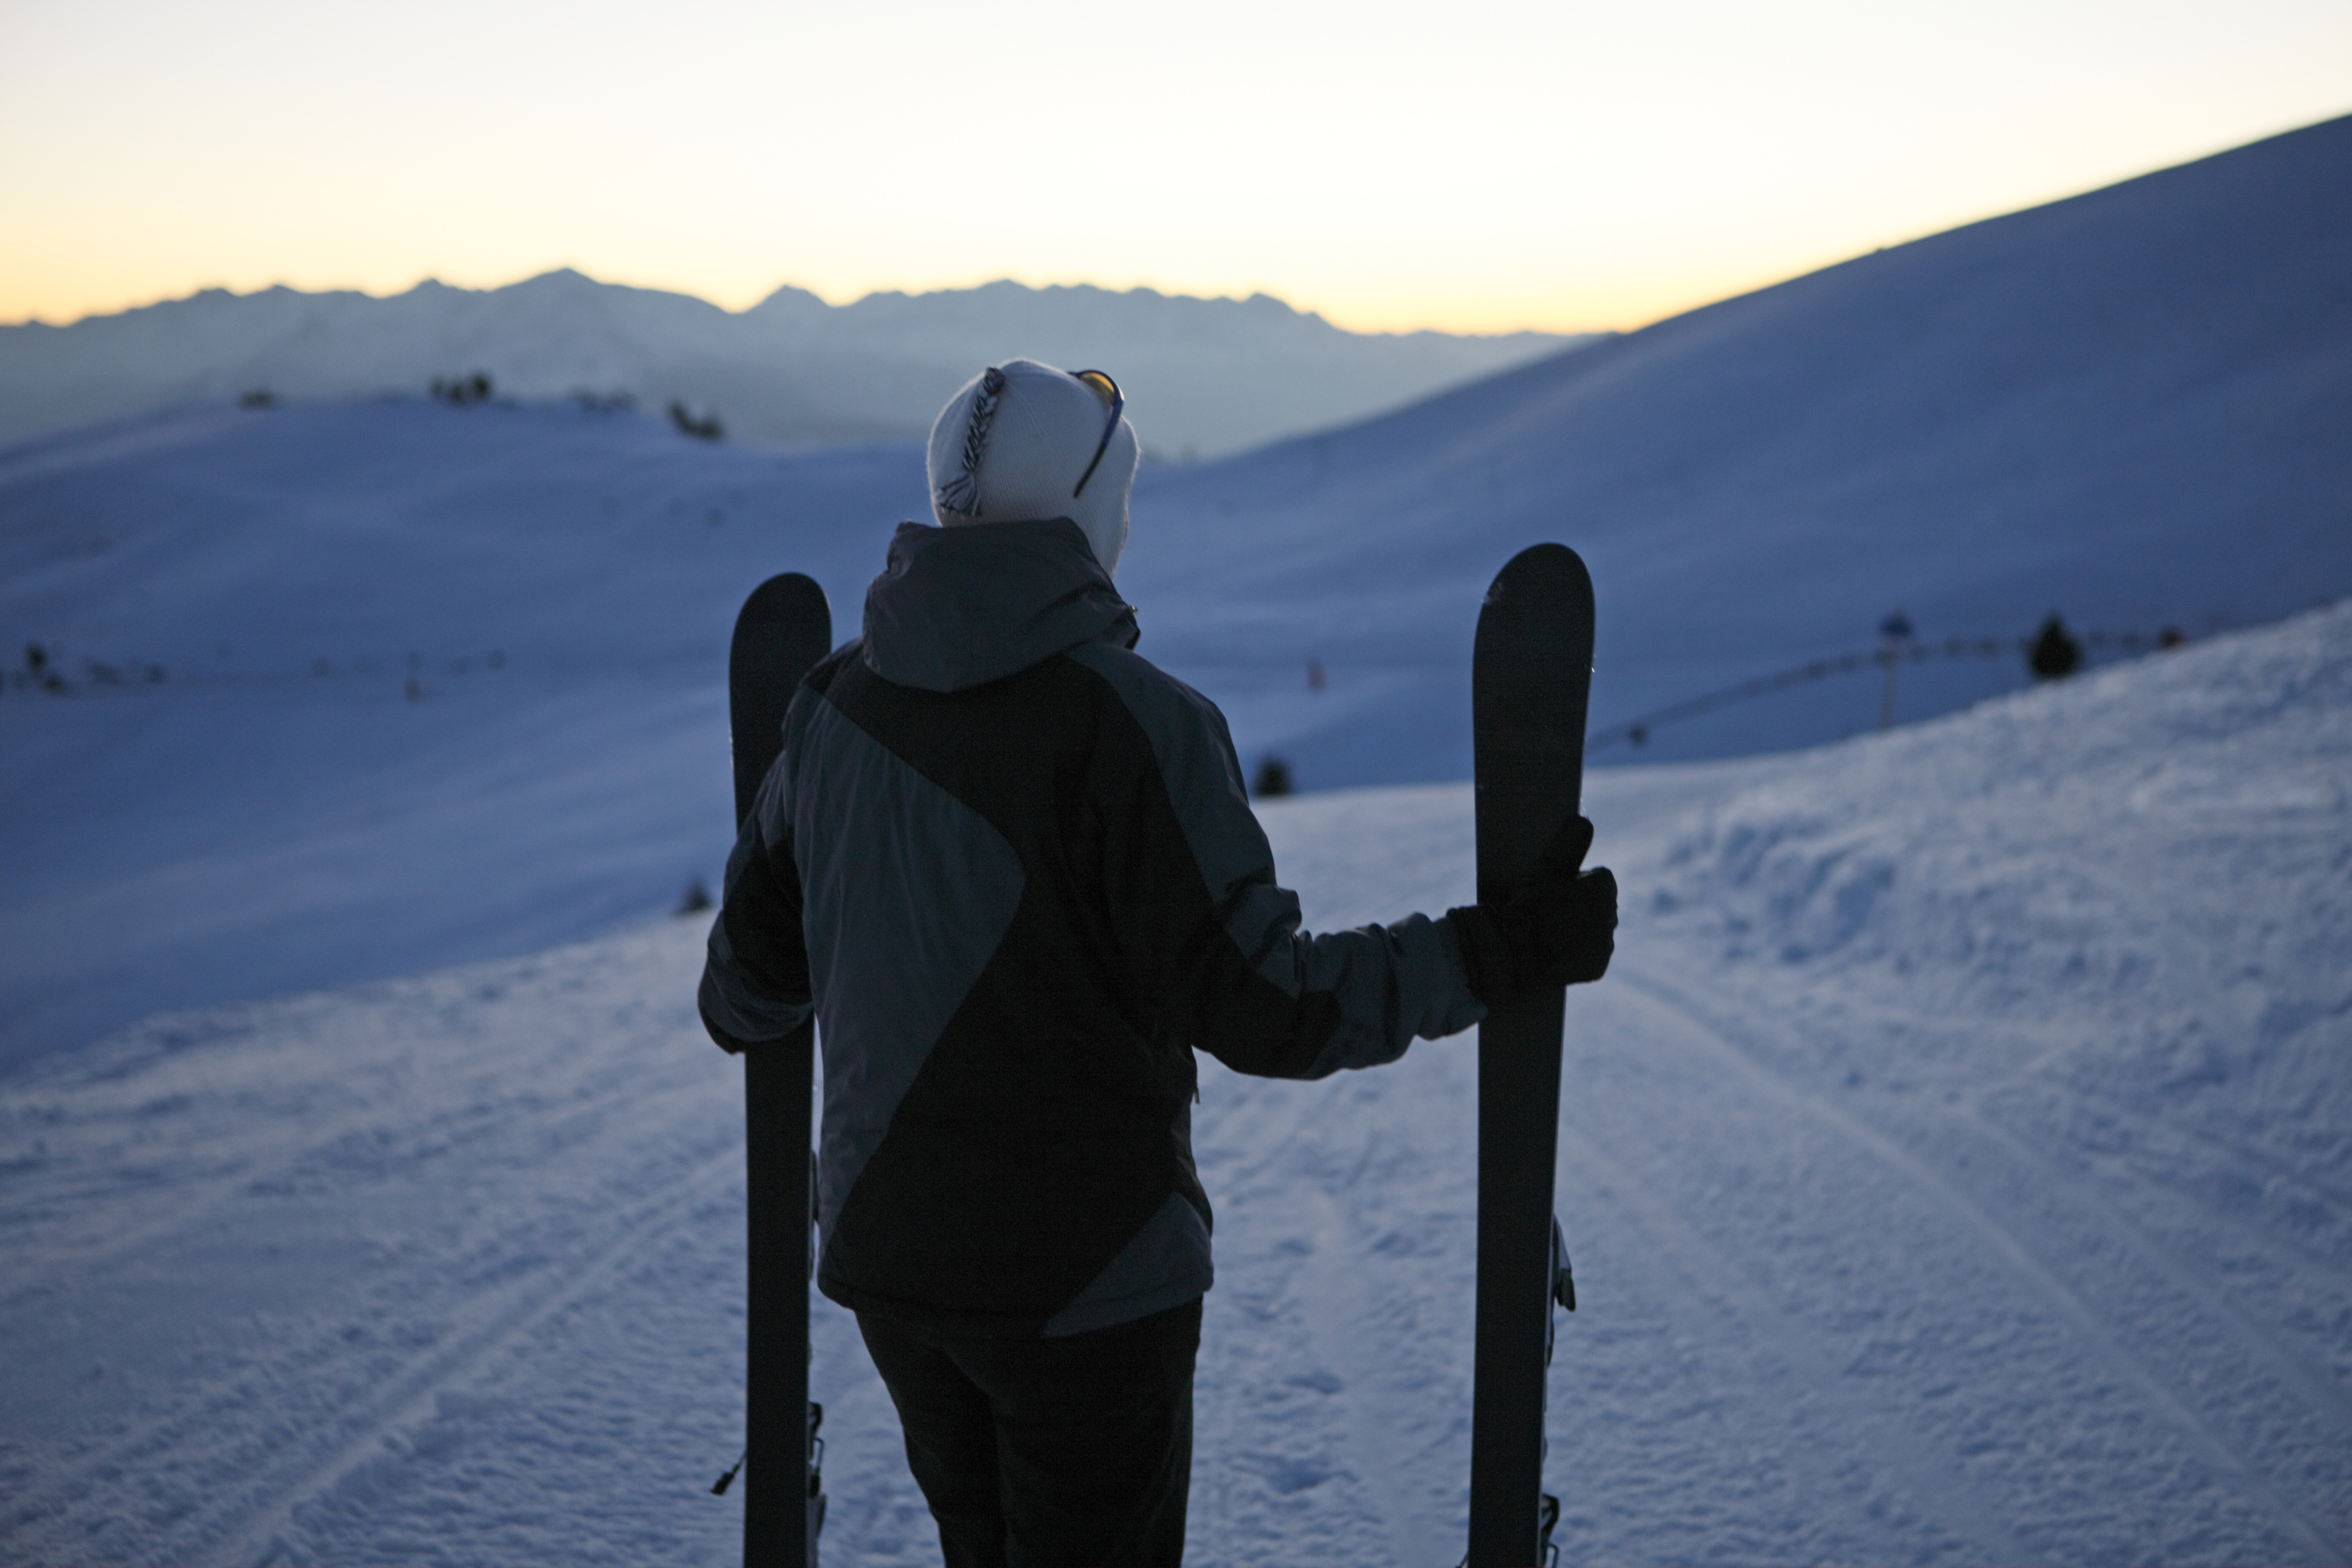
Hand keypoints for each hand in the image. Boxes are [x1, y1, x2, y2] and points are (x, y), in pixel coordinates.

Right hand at [1447, 815, 1617, 1003]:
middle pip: (1600, 904)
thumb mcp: (1543, 871)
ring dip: (1582, 929)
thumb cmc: (1526, 908)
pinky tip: (1558, 952)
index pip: (1600, 878)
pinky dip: (1580, 954)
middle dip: (1583, 905)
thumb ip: (1568, 843)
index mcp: (1603, 889)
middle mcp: (1611, 917)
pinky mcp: (1598, 967)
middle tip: (1550, 911)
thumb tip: (1584, 818)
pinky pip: (1594, 955)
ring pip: (1597, 929)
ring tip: (1551, 932)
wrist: (1514, 956)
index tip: (1556, 889)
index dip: (1578, 882)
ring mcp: (1605, 944)